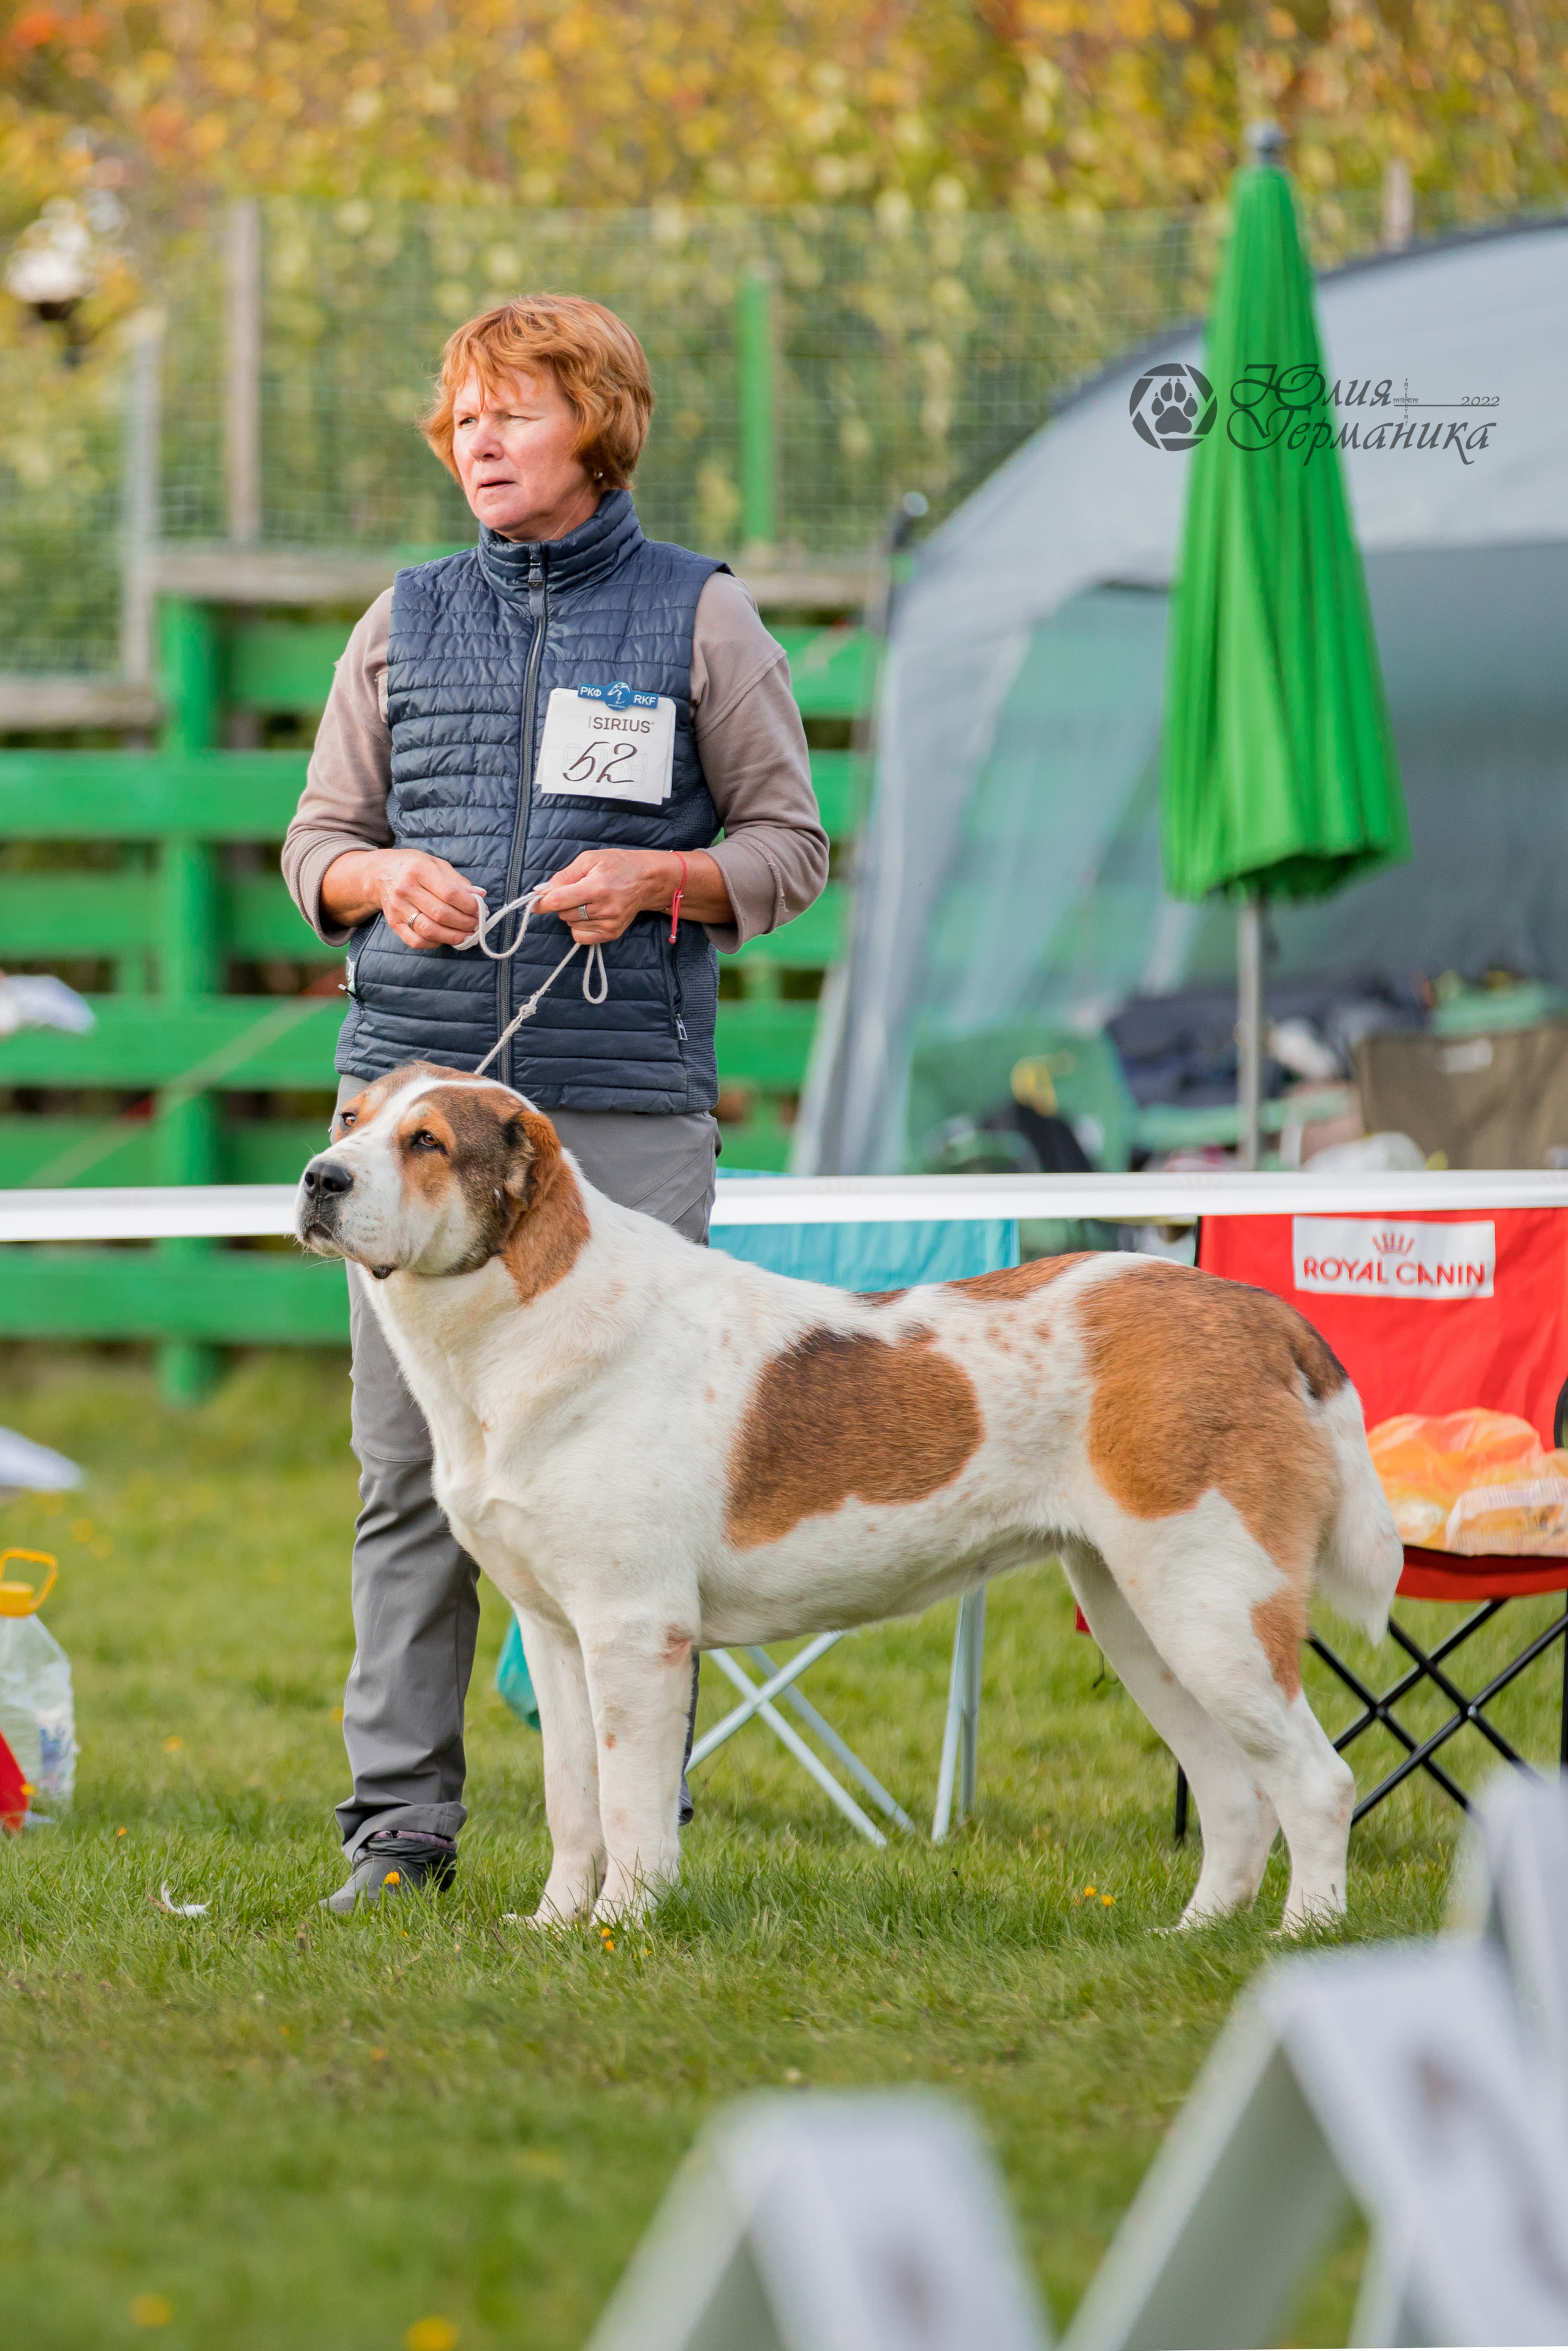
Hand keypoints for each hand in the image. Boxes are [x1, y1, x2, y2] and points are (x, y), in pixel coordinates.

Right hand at [321, 849, 484, 949]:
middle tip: (477, 925)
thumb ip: (459, 881)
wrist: (379, 874)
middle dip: (465, 923)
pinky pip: (416, 941)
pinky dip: (435, 943)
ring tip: (467, 935)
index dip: (469, 905)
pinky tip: (446, 938)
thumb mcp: (436, 864)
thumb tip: (479, 896)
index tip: (481, 910)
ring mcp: (398, 908)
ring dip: (453, 936)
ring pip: (430, 930)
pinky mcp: (394, 923)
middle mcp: (406, 889)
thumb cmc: (413, 867)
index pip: (449, 893)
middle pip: (441, 914)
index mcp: (419, 870)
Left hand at [533, 848, 733, 942]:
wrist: (647, 881)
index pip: (558, 901)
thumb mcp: (589, 860)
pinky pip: (581, 937)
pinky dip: (579, 927)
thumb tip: (541, 891)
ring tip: (588, 901)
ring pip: (570, 925)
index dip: (541, 902)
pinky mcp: (612, 934)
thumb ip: (564, 876)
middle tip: (576, 892)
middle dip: (562, 903)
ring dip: (572, 914)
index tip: (534, 903)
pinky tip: (590, 915)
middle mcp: (604, 908)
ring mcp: (609, 923)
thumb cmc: (617, 865)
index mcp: (596, 887)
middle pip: (563, 913)